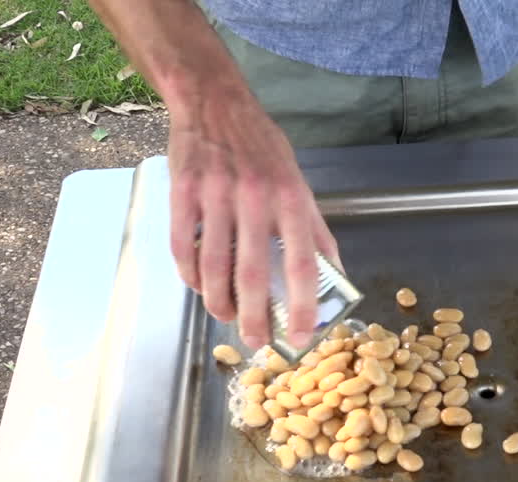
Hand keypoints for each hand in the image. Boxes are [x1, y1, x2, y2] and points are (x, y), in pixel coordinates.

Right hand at [168, 93, 340, 350]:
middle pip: (252, 274)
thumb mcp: (300, 183)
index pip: (302, 263)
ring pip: (213, 266)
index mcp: (291, 199)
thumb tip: (335, 276)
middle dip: (253, 318)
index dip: (302, 306)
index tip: (299, 337)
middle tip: (256, 342)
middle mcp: (255, 199)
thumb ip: (315, 230)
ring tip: (226, 319)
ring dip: (218, 302)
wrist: (213, 103)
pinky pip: (183, 247)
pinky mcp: (182, 193)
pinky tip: (200, 287)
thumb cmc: (262, 148)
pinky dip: (190, 275)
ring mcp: (215, 195)